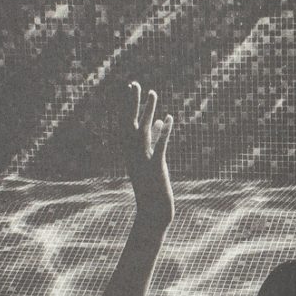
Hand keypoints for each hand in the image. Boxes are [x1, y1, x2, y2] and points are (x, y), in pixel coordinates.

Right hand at [125, 82, 175, 221]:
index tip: (131, 86)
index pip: (127, 123)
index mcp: (130, 152)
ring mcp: (142, 161)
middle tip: (134, 83)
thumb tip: (156, 120)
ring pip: (142, 132)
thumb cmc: (152, 185)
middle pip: (130, 123)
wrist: (153, 212)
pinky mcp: (155, 169)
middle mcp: (132, 154)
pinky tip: (168, 119)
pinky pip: (159, 147)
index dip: (129, 105)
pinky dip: (163, 133)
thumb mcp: (151, 159)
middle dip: (132, 103)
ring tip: (153, 93)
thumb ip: (153, 139)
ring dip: (147, 111)